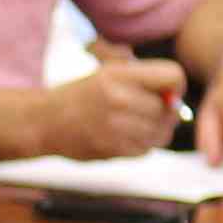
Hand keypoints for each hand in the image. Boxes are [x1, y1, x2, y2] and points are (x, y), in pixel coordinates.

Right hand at [43, 49, 189, 160]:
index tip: (166, 92)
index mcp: (119, 74)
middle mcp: (119, 98)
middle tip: (148, 112)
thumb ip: (144, 80)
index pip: (173, 76)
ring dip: (155, 131)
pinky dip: (141, 145)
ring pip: (161, 132)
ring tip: (136, 125)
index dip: (176, 86)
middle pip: (168, 108)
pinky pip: (146, 149)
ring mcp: (116, 126)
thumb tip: (177, 100)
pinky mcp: (113, 149)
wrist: (45, 122)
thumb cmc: (82, 95)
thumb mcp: (109, 73)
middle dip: (165, 112)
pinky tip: (124, 137)